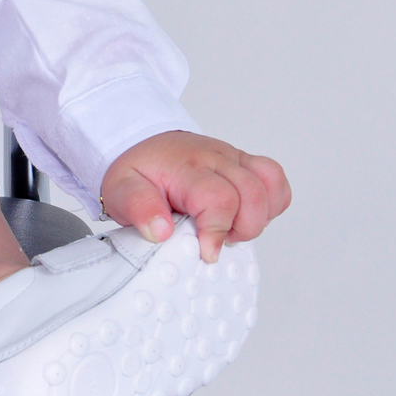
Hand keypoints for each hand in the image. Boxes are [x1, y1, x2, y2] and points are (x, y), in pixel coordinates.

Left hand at [100, 131, 289, 262]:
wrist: (143, 143)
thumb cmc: (138, 170)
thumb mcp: (121, 190)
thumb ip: (139, 209)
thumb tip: (161, 231)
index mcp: (186, 167)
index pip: (219, 198)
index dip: (218, 231)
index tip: (207, 252)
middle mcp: (215, 158)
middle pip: (252, 194)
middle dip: (243, 228)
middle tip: (217, 241)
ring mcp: (232, 158)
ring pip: (270, 184)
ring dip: (259, 216)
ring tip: (232, 229)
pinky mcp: (243, 162)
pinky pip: (274, 179)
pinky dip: (272, 202)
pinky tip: (249, 216)